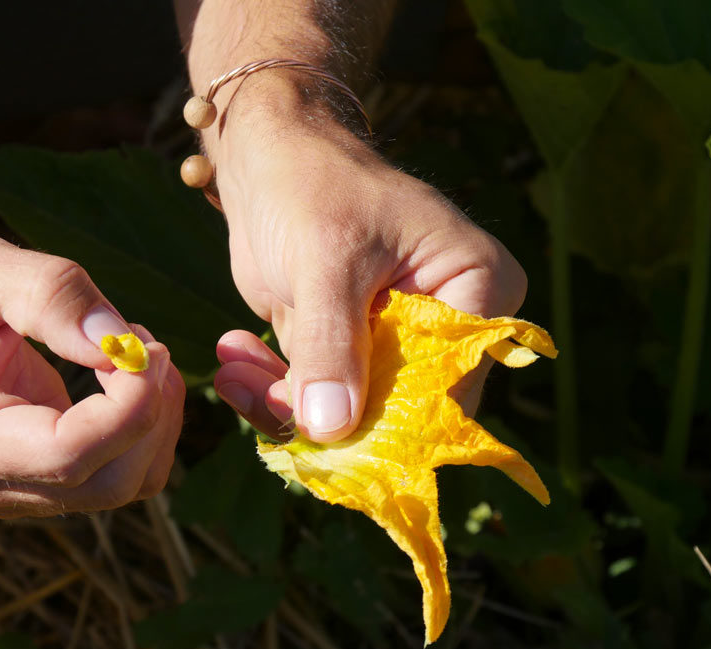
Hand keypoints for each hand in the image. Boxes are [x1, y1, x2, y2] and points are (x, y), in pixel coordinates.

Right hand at [0, 230, 183, 514]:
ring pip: (120, 486)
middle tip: (149, 345)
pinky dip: (139, 429)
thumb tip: (122, 342)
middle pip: (106, 484)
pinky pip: (111, 472)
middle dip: (149, 415)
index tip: (144, 349)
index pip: (66, 455)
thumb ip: (53, 296)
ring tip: (138, 353)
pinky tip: (126, 376)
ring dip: (153, 423)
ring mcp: (10, 489)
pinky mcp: (36, 477)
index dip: (126, 409)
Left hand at [211, 100, 527, 441]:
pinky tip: (233, 359)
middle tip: (258, 394)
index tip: (325, 427)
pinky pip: (316, 397)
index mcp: (478, 290)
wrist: (269, 158)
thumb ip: (331, 341)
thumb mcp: (327, 256)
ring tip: (232, 371)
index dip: (392, 420)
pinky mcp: (349, 354)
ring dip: (285, 403)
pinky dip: (272, 389)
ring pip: (350, 414)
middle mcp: (448, 326)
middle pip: (400, 411)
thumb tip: (330, 428)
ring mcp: (396, 345)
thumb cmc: (315, 183)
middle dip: (325, 416)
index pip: (450, 383)